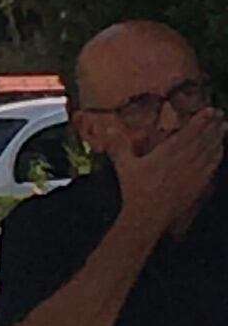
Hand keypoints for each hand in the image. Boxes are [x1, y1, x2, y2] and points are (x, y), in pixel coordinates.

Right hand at [115, 105, 225, 236]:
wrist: (148, 215)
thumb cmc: (136, 191)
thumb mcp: (124, 167)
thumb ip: (119, 147)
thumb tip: (109, 131)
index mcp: (168, 152)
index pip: (189, 131)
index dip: (201, 119)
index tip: (210, 110)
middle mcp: (184, 159)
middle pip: (204, 137)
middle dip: (213, 124)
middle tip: (220, 113)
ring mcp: (194, 171)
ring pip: (211, 149)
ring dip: (218, 136)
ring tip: (224, 126)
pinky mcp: (199, 183)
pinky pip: (212, 164)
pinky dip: (218, 154)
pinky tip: (220, 149)